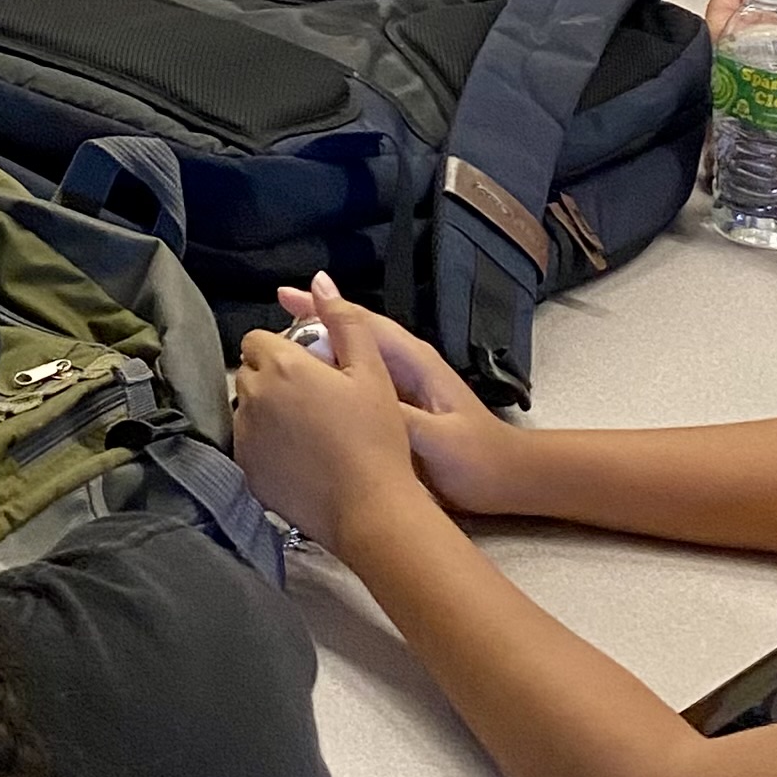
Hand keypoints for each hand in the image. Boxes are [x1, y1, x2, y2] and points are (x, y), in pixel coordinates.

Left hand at [234, 290, 442, 557]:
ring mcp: (244, 435)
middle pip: (251, 372)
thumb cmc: (376, 437)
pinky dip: (267, 445)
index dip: (286, 349)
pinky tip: (301, 459)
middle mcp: (251, 396)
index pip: (259, 339)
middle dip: (275, 378)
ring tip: (311, 432)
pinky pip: (249, 444)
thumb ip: (345, 322)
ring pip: (248, 409)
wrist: (369, 508)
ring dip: (269, 411)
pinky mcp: (245, 470)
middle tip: (316, 400)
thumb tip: (320, 282)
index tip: (314, 369)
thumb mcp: (371, 372)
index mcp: (280, 365)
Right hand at [274, 277, 518, 515]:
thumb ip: (398, 415)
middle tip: (271, 316)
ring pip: (351, 354)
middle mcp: (405, 365)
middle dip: (312, 318)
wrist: (505, 480)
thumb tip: (353, 396)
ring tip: (276, 346)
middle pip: (353, 331)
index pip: (363, 324)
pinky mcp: (395, 404)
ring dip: (316, 345)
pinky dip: (327, 373)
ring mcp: (400, 384)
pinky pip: (354, 379)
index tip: (286, 296)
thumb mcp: (435, 439)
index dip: (325, 307)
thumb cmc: (474, 458)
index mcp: (414, 362)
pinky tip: (305, 383)